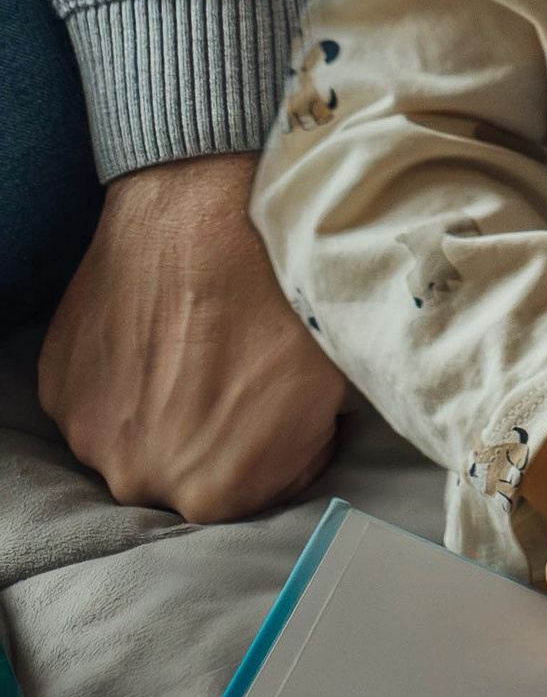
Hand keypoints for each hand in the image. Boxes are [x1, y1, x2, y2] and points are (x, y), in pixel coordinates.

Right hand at [40, 153, 346, 521]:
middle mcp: (145, 479)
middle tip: (240, 363)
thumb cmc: (280, 284)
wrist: (205, 203)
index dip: (283, 440)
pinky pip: (99, 398)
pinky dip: (123, 374)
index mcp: (220, 493)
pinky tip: (155, 328)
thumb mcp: (337, 378)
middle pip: (191, 469)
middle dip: (219, 431)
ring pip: (139, 435)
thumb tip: (314, 446)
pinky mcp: (59, 385)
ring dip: (165, 405)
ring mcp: (91, 433)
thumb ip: (313, 440)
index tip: (288, 397)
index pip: (262, 489)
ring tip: (196, 341)